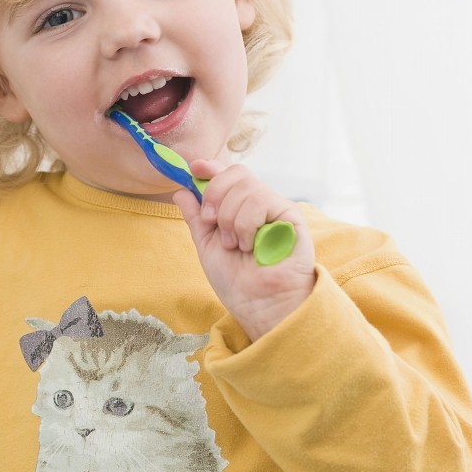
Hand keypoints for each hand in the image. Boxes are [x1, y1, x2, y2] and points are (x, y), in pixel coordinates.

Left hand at [174, 159, 315, 340]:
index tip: (195, 168)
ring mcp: (277, 208)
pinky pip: (262, 201)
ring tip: (236, 245)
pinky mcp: (291, 216)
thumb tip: (181, 190)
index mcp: (241, 208)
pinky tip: (251, 245)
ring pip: (247, 188)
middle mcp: (260, 204)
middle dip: (216, 195)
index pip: (229, 174)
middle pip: (237, 173)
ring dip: (231, 219)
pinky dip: (247, 224)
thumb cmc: (237, 281)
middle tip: (213, 223)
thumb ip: (196, 218)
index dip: (212, 167)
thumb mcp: (207, 245)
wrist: (257, 304)